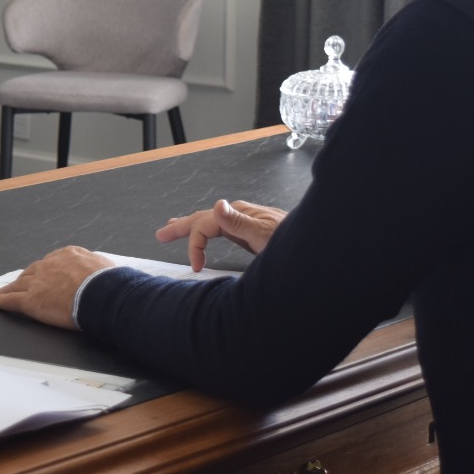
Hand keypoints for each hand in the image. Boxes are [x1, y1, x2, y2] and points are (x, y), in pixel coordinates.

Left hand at [0, 246, 115, 329]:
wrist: (100, 293)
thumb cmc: (108, 283)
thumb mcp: (105, 266)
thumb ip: (97, 265)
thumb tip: (102, 268)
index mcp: (68, 255)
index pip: (52, 262)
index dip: (46, 270)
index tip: (44, 274)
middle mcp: (49, 265)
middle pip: (33, 271)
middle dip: (27, 278)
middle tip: (22, 283)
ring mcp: (38, 282)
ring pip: (19, 283)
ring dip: (10, 288)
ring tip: (3, 292)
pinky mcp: (31, 300)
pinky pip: (11, 299)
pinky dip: (2, 301)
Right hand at [156, 199, 285, 271]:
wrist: (313, 244)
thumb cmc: (292, 242)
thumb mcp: (264, 235)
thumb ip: (240, 222)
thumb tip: (217, 206)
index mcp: (237, 213)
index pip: (204, 224)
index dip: (194, 245)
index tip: (195, 267)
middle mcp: (238, 213)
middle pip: (202, 218)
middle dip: (180, 226)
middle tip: (161, 234)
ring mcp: (242, 221)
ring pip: (209, 221)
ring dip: (189, 226)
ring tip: (172, 228)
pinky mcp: (247, 230)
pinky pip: (219, 229)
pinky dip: (206, 231)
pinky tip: (205, 233)